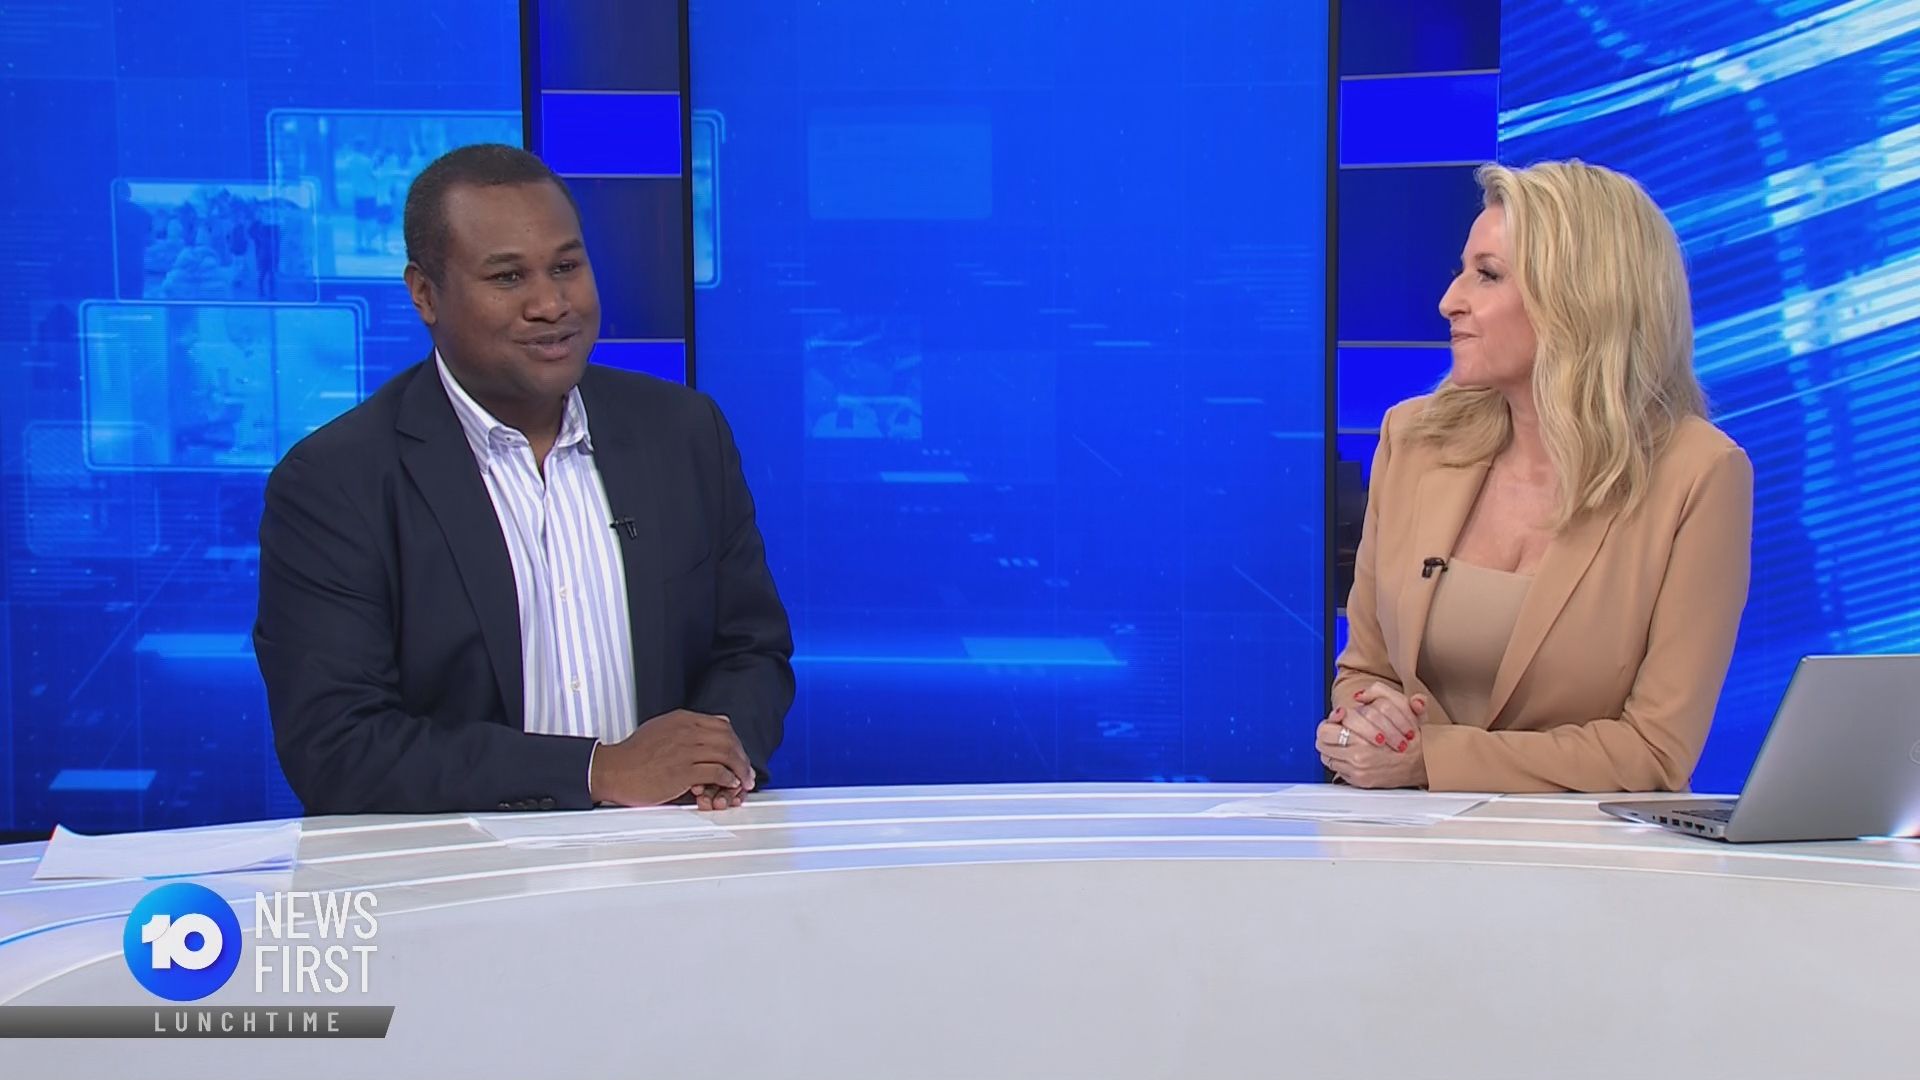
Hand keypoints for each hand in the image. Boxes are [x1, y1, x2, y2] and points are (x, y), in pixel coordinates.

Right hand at [588, 710, 753, 806]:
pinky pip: (716, 772)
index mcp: (682, 719)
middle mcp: (686, 731)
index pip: (721, 725)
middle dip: (742, 757)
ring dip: (740, 770)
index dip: (735, 742)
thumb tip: (713, 723)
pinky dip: (728, 779)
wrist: (613, 770)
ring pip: (726, 754)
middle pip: (728, 739)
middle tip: (747, 771)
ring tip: (743, 781)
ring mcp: (685, 750)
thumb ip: (686, 726)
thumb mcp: (661, 728)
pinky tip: (729, 784)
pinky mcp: (683, 771)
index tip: (739, 754)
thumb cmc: (633, 754)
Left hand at [1317, 683, 1427, 788]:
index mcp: (1365, 735)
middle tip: (1334, 729)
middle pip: (1322, 741)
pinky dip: (1340, 761)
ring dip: (1331, 748)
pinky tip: (1348, 754)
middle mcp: (1359, 755)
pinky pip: (1337, 770)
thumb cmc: (1412, 737)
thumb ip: (1380, 692)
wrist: (1424, 762)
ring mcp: (1358, 770)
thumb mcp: (1401, 706)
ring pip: (1327, 756)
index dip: (1331, 720)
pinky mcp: (1360, 781)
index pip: (1328, 726)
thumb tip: (1360, 695)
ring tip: (1339, 742)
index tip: (1338, 717)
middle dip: (1327, 733)